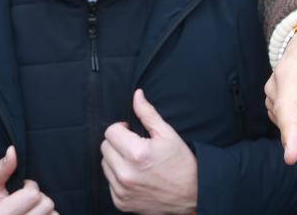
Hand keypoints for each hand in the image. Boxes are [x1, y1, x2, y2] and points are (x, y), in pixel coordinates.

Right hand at [0, 146, 57, 214]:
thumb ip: (1, 170)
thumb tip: (13, 151)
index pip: (33, 195)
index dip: (30, 186)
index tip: (21, 188)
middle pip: (46, 205)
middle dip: (39, 198)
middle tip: (25, 199)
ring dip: (45, 210)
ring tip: (30, 209)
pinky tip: (34, 214)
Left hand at [101, 89, 197, 213]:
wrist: (191, 195)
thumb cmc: (182, 164)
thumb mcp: (168, 134)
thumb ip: (148, 113)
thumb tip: (137, 95)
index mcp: (137, 153)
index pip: (111, 131)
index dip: (122, 128)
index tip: (131, 132)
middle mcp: (126, 173)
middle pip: (105, 147)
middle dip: (117, 142)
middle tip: (135, 145)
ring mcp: (122, 190)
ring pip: (105, 164)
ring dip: (116, 159)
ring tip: (135, 161)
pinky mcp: (120, 202)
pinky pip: (110, 182)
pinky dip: (119, 176)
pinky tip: (136, 175)